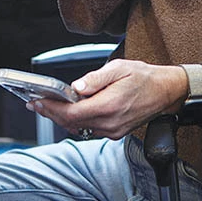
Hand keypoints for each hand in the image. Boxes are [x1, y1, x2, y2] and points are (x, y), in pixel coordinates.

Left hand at [27, 59, 186, 139]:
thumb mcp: (119, 68)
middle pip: (71, 123)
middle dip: (51, 113)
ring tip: (46, 105)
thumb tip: (76, 86)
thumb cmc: (144, 77)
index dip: (51, 108)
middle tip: (35, 104)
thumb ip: (96, 78)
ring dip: (61, 118)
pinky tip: (67, 110)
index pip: (72, 112)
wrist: (167, 92)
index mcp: (109, 106)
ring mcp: (113, 130)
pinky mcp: (115, 132)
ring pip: (78, 128)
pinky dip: (75, 121)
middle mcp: (110, 123)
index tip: (37, 101)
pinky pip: (89, 129)